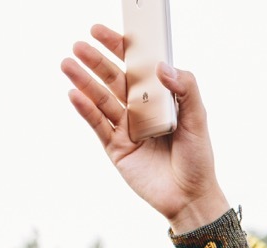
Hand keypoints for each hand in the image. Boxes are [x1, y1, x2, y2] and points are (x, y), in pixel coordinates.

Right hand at [61, 25, 229, 232]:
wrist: (190, 197)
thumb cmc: (198, 159)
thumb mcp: (198, 120)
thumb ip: (186, 89)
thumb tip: (161, 67)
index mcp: (159, 99)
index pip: (136, 67)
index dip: (119, 48)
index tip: (101, 31)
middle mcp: (140, 110)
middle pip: (114, 80)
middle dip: (97, 61)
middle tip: (79, 45)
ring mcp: (126, 128)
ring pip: (101, 99)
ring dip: (85, 82)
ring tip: (68, 64)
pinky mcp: (116, 148)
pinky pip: (98, 125)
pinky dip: (86, 109)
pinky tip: (74, 94)